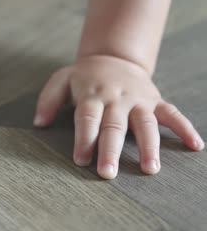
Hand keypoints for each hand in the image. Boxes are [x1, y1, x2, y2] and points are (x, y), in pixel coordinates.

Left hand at [34, 55, 203, 178]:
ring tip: (150, 169)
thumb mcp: (61, 80)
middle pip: (114, 126)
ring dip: (149, 146)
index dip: (84, 139)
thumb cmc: (84, 76)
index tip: (81, 160)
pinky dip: (185, 128)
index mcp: (92, 94)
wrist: (114, 56)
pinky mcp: (155, 101)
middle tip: (108, 174)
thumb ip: (48, 100)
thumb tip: (39, 123)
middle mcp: (116, 98)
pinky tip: (195, 146)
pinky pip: (173, 114)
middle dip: (111, 150)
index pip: (87, 118)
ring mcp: (138, 100)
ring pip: (146, 124)